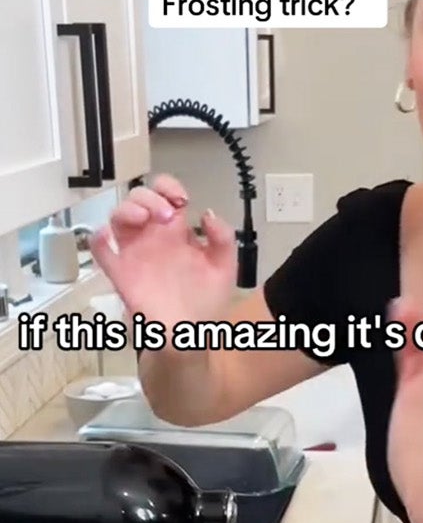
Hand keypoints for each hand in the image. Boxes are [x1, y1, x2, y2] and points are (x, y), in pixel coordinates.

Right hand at [89, 174, 236, 332]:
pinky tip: (106, 237)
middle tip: (167, 214)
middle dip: (149, 197)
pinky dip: (97, 241)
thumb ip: (223, 239)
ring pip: (117, 218)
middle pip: (138, 200)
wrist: (192, 334)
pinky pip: (101, 252)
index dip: (168, 187)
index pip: (166, 196)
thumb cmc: (206, 300)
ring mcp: (135, 254)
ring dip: (127, 210)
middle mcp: (153, 238)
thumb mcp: (224, 267)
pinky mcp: (121, 274)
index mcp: (177, 232)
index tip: (180, 199)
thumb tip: (206, 213)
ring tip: (144, 219)